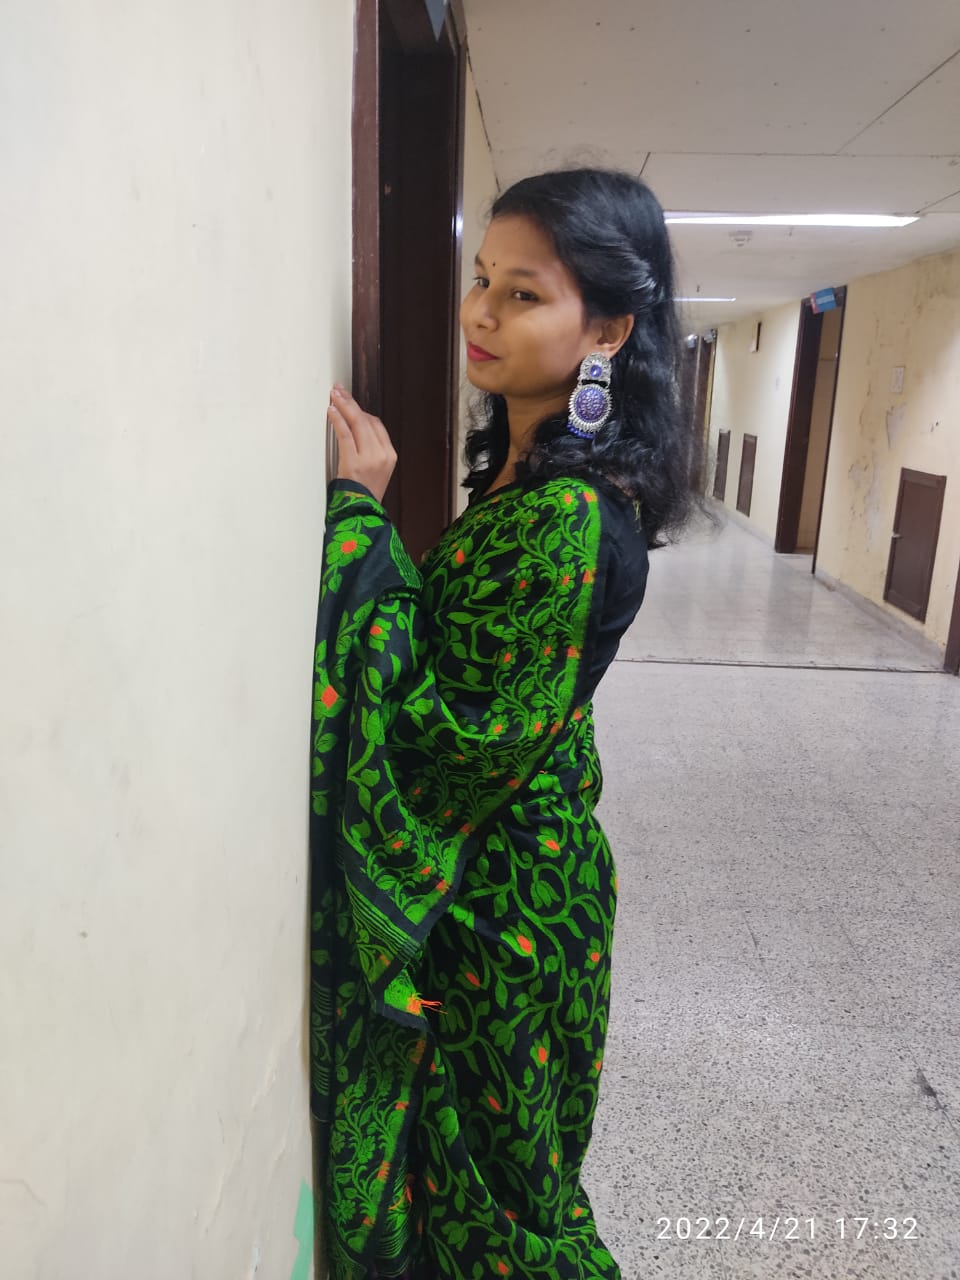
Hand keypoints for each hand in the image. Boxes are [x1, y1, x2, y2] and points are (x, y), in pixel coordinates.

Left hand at [326, 385, 397, 503]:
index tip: (349, 403)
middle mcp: (382, 455)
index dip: (361, 411)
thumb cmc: (363, 493)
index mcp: (390, 455)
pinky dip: (338, 420)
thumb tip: (355, 425)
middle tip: (339, 390)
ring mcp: (370, 458)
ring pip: (357, 423)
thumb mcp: (376, 470)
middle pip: (367, 420)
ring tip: (334, 395)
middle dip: (351, 403)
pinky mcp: (354, 462)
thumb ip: (370, 449)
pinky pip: (345, 434)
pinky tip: (331, 411)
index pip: (377, 425)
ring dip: (344, 406)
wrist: (361, 514)